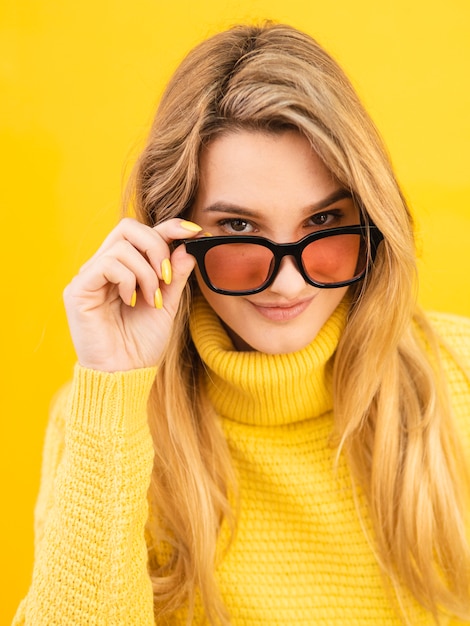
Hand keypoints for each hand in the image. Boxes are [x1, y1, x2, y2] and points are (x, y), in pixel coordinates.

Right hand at [63, 217, 200, 370]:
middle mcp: (103, 268)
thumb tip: (186, 244)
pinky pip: (107, 264)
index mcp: (123, 269)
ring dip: (146, 272)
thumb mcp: (167, 305)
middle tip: (167, 277)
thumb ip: (175, 275)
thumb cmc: (142, 345)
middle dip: (157, 246)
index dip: (168, 226)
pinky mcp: (78, 290)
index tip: (194, 232)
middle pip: (128, 228)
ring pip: (121, 245)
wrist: (124, 375)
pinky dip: (128, 280)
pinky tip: (132, 301)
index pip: (142, 233)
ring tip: (151, 299)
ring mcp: (89, 277)